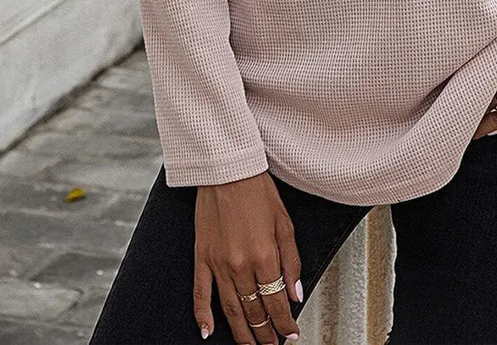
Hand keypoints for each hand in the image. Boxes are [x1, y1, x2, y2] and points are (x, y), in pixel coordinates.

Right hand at [194, 171, 302, 342]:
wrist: (227, 169)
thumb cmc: (257, 190)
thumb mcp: (285, 223)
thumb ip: (292, 262)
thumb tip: (295, 294)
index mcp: (264, 256)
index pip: (276, 302)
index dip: (285, 323)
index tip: (291, 333)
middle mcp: (240, 265)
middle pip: (254, 311)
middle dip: (265, 333)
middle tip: (273, 344)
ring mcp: (218, 264)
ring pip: (230, 310)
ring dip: (242, 332)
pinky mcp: (202, 257)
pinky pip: (200, 293)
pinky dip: (202, 316)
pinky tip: (207, 332)